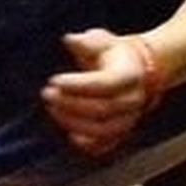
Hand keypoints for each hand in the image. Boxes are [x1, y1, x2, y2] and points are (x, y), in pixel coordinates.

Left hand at [42, 28, 150, 155]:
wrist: (138, 72)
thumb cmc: (113, 55)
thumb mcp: (103, 41)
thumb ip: (87, 42)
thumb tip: (69, 40)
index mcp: (131, 75)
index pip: (106, 84)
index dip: (79, 85)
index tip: (54, 79)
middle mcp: (134, 99)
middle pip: (103, 108)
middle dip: (71, 103)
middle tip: (47, 93)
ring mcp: (130, 118)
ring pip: (103, 129)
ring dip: (74, 122)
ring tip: (53, 109)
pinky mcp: (122, 133)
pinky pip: (105, 145)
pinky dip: (88, 144)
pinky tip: (70, 135)